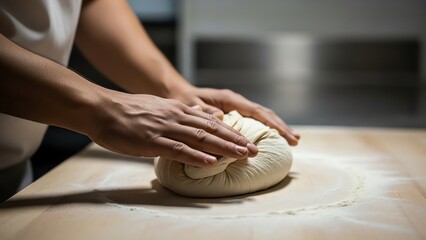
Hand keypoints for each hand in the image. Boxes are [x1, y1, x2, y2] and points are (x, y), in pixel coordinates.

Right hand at [88, 91, 257, 166]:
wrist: (101, 108)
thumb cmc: (127, 111)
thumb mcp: (158, 107)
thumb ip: (178, 114)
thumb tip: (196, 118)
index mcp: (177, 110)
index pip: (211, 121)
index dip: (231, 131)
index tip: (247, 140)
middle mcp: (175, 117)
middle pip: (211, 129)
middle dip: (235, 140)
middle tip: (253, 151)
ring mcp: (164, 128)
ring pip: (200, 138)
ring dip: (223, 147)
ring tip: (241, 155)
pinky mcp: (151, 140)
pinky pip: (178, 149)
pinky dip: (196, 156)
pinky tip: (211, 161)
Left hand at [170, 87, 299, 145]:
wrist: (180, 94)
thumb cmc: (185, 100)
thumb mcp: (191, 105)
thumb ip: (204, 111)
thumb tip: (220, 117)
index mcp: (229, 98)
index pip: (256, 111)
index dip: (272, 123)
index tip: (285, 135)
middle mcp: (236, 101)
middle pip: (264, 113)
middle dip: (281, 126)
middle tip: (296, 141)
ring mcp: (237, 106)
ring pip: (262, 116)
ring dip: (277, 127)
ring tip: (293, 139)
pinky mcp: (235, 112)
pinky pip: (255, 120)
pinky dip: (267, 128)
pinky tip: (276, 136)